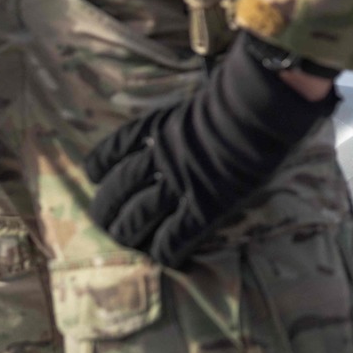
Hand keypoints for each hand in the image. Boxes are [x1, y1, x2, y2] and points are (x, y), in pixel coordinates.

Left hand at [84, 34, 338, 267]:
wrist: (257, 110)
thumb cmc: (237, 95)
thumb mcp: (198, 98)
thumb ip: (187, 114)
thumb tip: (193, 117)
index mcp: (156, 129)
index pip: (114, 150)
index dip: (100, 165)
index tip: (95, 175)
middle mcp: (159, 159)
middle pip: (118, 189)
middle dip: (106, 208)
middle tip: (104, 221)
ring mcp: (179, 186)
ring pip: (137, 217)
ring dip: (127, 233)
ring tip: (125, 242)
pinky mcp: (203, 209)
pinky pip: (175, 238)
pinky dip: (165, 250)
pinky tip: (164, 257)